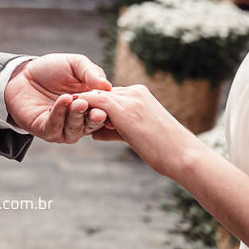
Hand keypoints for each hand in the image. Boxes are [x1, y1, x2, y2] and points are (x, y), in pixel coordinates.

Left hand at [3, 54, 111, 142]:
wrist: (24, 74)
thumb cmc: (53, 70)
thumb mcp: (75, 64)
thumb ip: (91, 72)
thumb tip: (107, 85)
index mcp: (92, 107)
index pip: (105, 113)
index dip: (109, 110)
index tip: (110, 104)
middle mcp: (80, 121)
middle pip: (92, 125)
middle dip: (94, 118)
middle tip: (96, 110)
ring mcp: (63, 129)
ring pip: (74, 129)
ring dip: (77, 116)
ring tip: (78, 101)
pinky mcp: (46, 130)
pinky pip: (55, 126)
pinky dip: (60, 114)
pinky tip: (64, 100)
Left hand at [78, 85, 201, 176]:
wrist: (183, 155)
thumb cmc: (165, 150)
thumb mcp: (137, 136)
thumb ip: (115, 130)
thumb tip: (95, 132)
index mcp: (141, 95)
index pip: (111, 96)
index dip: (95, 105)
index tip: (79, 112)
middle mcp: (135, 92)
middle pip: (103, 94)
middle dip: (86, 103)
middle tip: (67, 109)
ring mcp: (130, 99)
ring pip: (98, 95)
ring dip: (82, 104)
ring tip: (65, 110)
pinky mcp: (124, 109)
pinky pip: (95, 100)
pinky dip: (82, 104)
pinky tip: (70, 111)